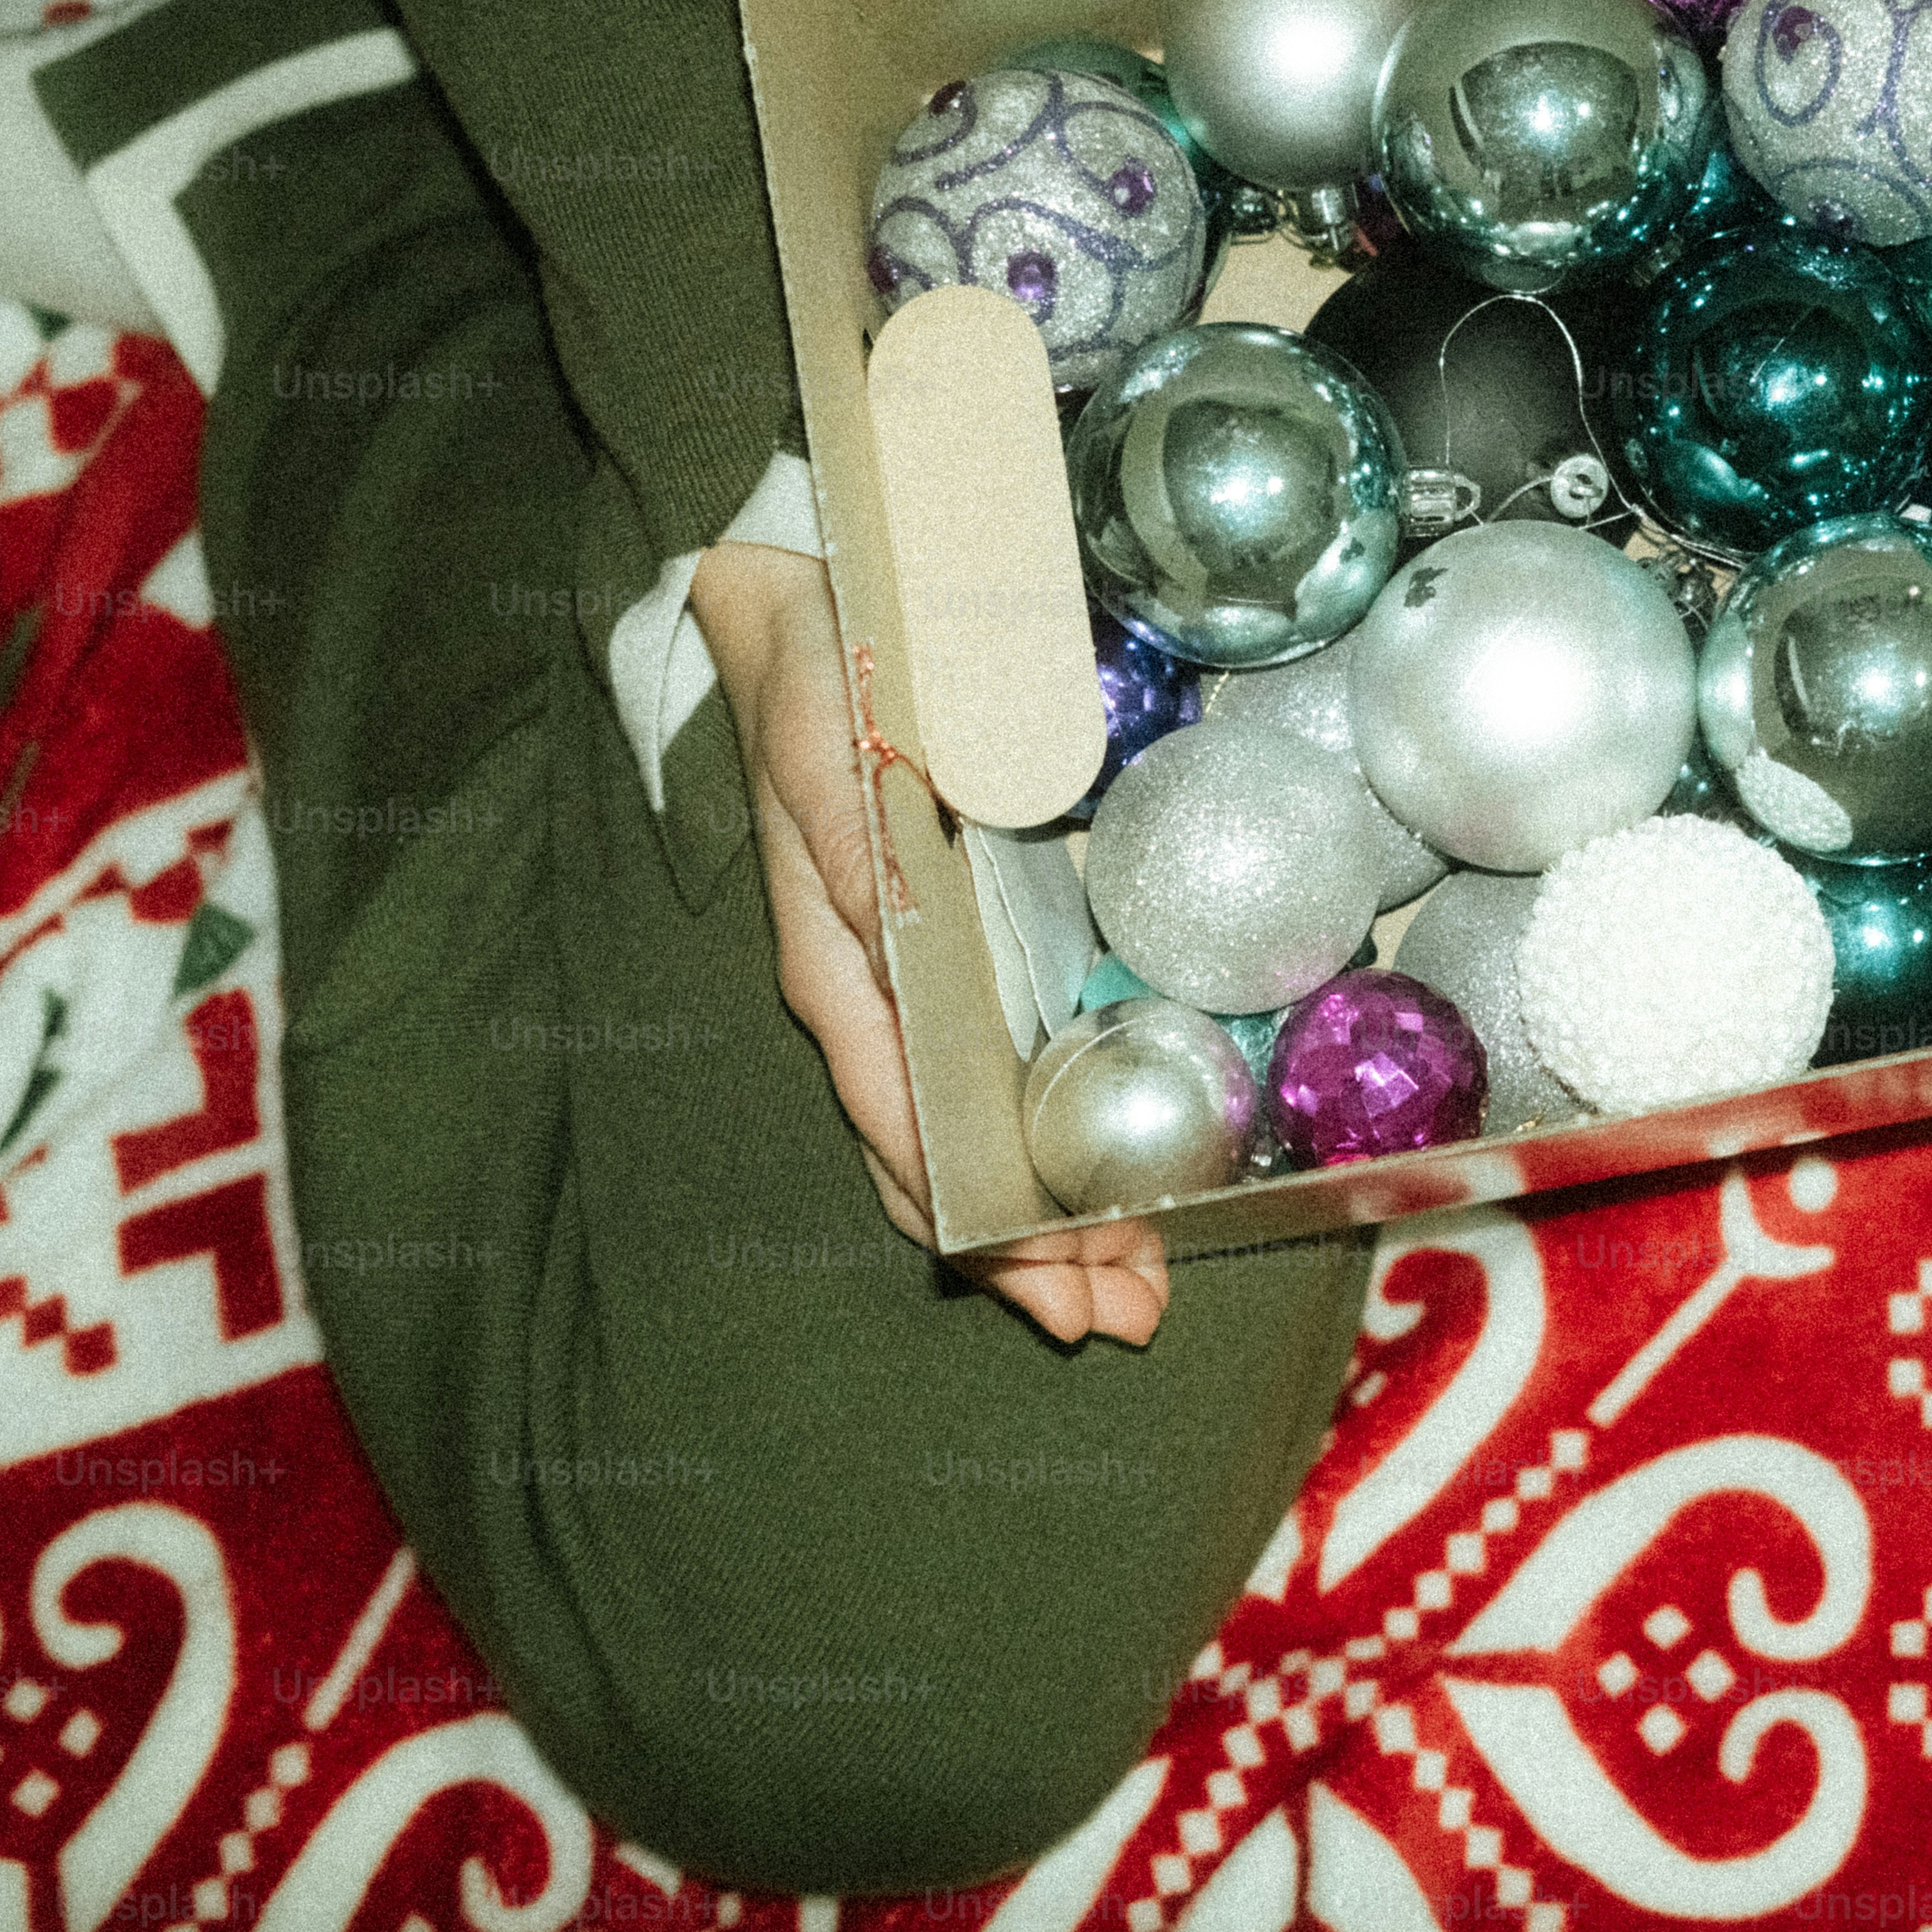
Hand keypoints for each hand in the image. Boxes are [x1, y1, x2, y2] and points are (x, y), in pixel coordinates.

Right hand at [691, 540, 1170, 1344]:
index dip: (985, 1228)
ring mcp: (916, 983)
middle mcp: (878, 1002)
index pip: (913, 1140)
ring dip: (1049, 1222)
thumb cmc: (822, 688)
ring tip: (1131, 1291)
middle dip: (1031, 1257)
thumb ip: (860, 861)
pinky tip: (1103, 1176)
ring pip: (972, 1140)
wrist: (801, 611)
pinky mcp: (957, 948)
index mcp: (845, 974)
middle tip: (1127, 1319)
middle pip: (945, 1169)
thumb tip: (898, 953)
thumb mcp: (834, 760)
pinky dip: (1044, 1139)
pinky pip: (991, 1075)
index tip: (1062, 1291)